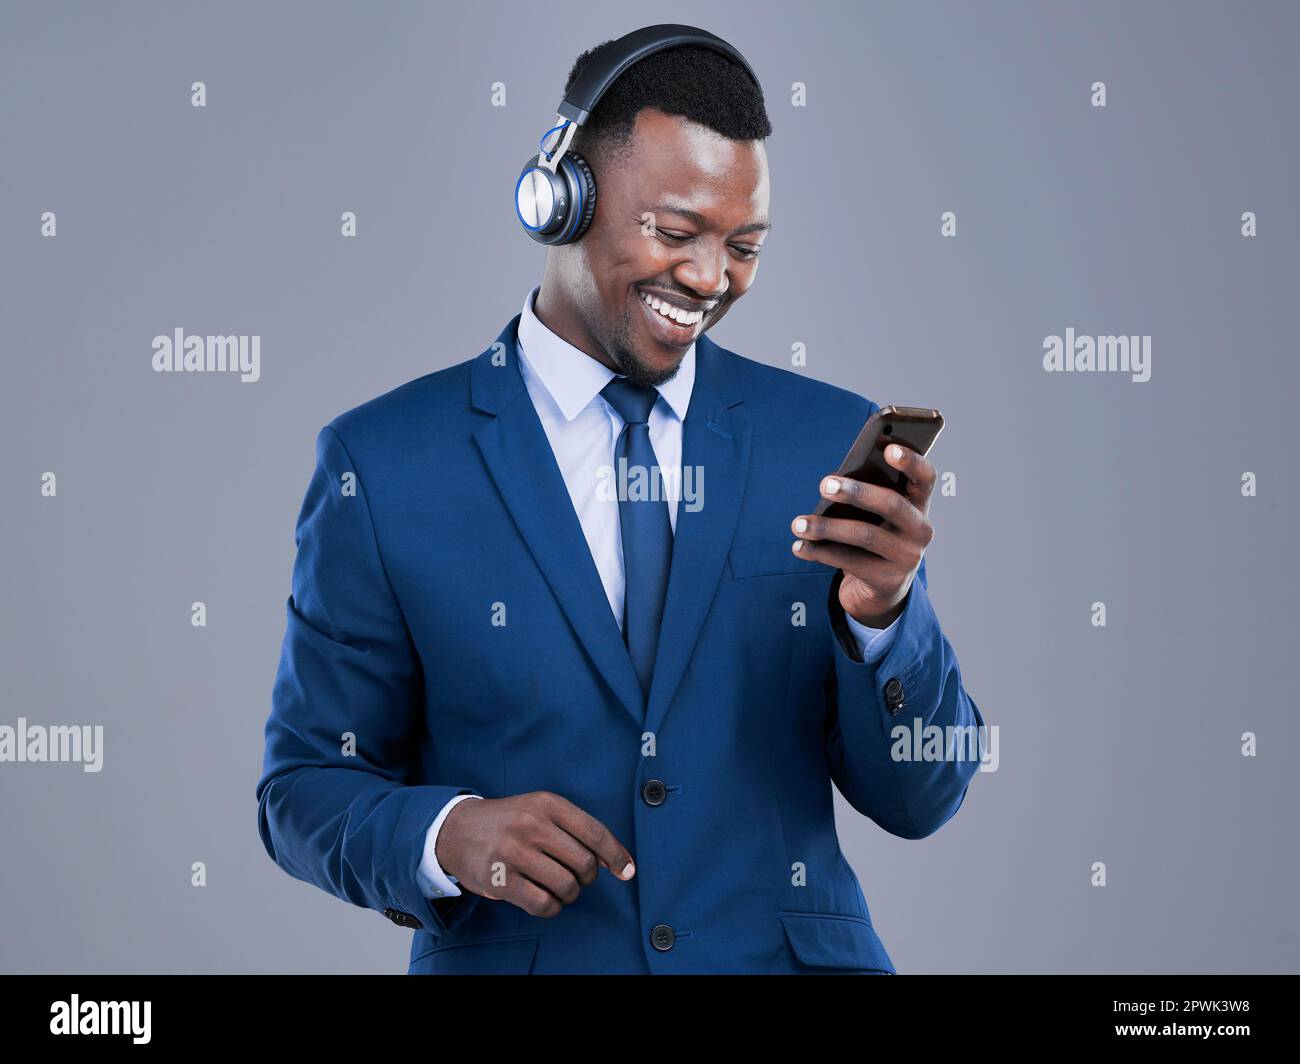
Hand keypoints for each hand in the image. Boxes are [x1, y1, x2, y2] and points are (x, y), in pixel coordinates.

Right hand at [435, 791, 635, 917]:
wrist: (456, 829)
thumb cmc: (509, 821)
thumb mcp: (540, 810)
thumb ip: (575, 829)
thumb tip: (614, 860)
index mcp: (546, 803)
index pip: (594, 831)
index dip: (616, 855)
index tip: (628, 871)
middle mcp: (530, 824)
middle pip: (583, 863)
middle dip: (587, 878)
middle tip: (578, 878)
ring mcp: (513, 852)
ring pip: (566, 886)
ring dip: (570, 894)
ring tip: (560, 889)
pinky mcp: (499, 880)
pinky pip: (543, 904)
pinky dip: (552, 907)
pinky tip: (545, 899)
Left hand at [790, 443, 935, 626]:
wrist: (882, 589)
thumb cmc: (875, 536)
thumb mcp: (877, 515)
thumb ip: (868, 494)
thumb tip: (833, 482)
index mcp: (919, 504)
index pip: (925, 477)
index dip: (910, 461)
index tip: (887, 448)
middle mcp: (921, 530)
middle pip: (891, 504)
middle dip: (856, 492)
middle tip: (824, 484)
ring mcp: (908, 557)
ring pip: (865, 535)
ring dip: (827, 527)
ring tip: (798, 524)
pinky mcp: (887, 580)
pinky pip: (850, 561)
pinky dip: (820, 552)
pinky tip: (799, 546)